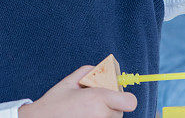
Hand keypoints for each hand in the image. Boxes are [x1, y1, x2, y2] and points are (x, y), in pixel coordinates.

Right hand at [18, 65, 136, 117]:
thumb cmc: (55, 102)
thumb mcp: (71, 80)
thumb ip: (91, 71)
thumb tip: (105, 71)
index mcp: (98, 99)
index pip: (129, 102)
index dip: (124, 97)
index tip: (116, 95)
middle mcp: (101, 116)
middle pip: (120, 110)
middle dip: (111, 104)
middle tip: (93, 100)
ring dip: (105, 113)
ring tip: (87, 110)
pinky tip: (86, 116)